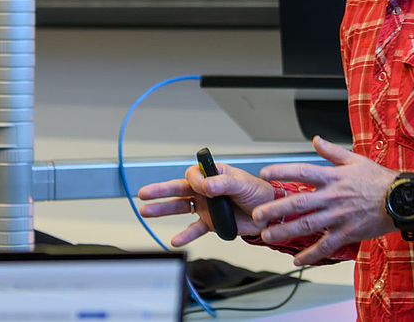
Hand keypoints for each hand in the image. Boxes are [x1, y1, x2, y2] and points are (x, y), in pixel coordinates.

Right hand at [138, 162, 275, 246]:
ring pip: (180, 208)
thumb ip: (223, 183)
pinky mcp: (210, 223)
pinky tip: (175, 239)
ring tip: (146, 212)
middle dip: (160, 191)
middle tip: (144, 193)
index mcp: (213, 175)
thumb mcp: (242, 183)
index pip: (193, 174)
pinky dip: (185, 235)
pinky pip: (194, 229)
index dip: (195, 180)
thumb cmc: (258, 192)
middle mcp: (205, 190)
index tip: (203, 187)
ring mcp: (205, 207)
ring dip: (163, 210)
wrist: (269, 214)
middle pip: (178, 189)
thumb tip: (206, 185)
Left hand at [251, 136, 399, 265]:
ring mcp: (339, 216)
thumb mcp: (355, 160)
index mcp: (333, 177)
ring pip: (307, 226)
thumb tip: (316, 139)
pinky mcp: (347, 232)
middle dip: (275, 209)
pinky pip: (326, 245)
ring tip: (267, 236)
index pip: (302, 171)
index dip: (282, 172)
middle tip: (257, 215)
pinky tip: (297, 260)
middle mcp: (332, 197)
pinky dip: (311, 254)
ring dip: (286, 232)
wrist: (402, 200)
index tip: (264, 174)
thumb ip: (332, 151)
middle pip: (298, 203)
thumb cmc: (379, 180)